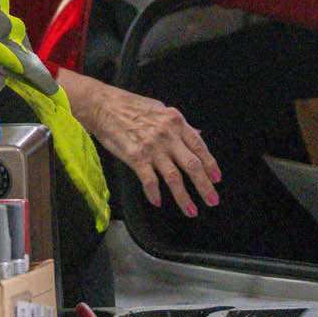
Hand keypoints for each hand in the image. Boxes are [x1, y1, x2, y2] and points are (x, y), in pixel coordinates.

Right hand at [62, 70, 220, 217]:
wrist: (102, 105)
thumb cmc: (129, 106)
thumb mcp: (160, 109)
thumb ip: (179, 125)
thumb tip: (198, 134)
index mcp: (176, 122)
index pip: (200, 146)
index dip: (210, 165)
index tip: (216, 179)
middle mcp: (167, 136)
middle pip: (192, 165)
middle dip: (205, 186)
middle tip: (212, 200)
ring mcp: (152, 148)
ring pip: (174, 177)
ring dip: (184, 197)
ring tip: (191, 211)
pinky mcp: (136, 157)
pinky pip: (149, 181)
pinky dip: (154, 194)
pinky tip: (157, 202)